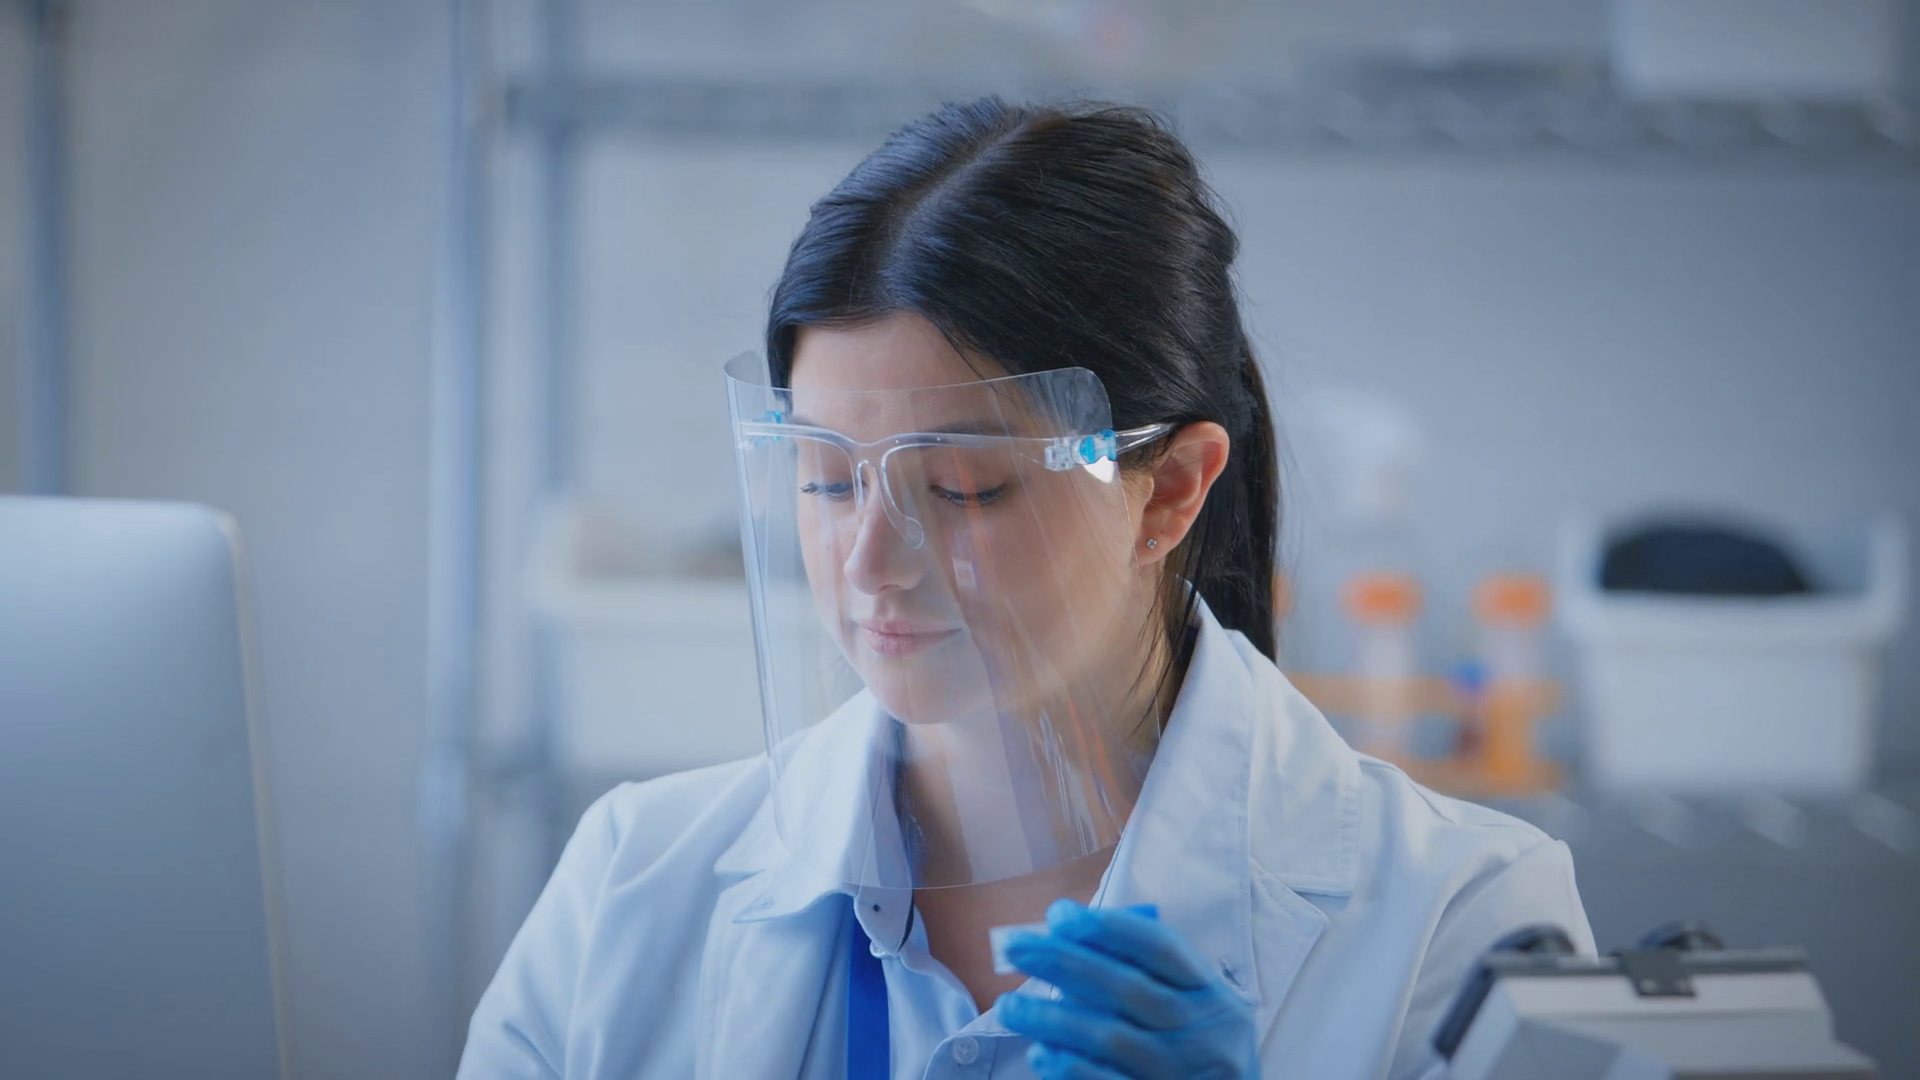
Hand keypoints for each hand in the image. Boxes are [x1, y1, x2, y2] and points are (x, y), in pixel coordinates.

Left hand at [995, 899, 1258, 1079]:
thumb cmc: (1198, 1052)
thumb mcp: (1195, 1010)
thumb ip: (1149, 979)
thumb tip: (1071, 946)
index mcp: (1212, 996)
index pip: (1161, 949)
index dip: (1109, 928)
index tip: (1059, 915)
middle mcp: (1204, 1033)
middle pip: (1127, 988)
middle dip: (1065, 962)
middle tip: (1016, 948)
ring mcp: (1182, 1074)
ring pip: (1112, 1038)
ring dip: (1053, 1018)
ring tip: (1009, 1006)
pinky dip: (1072, 1069)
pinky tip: (1041, 1053)